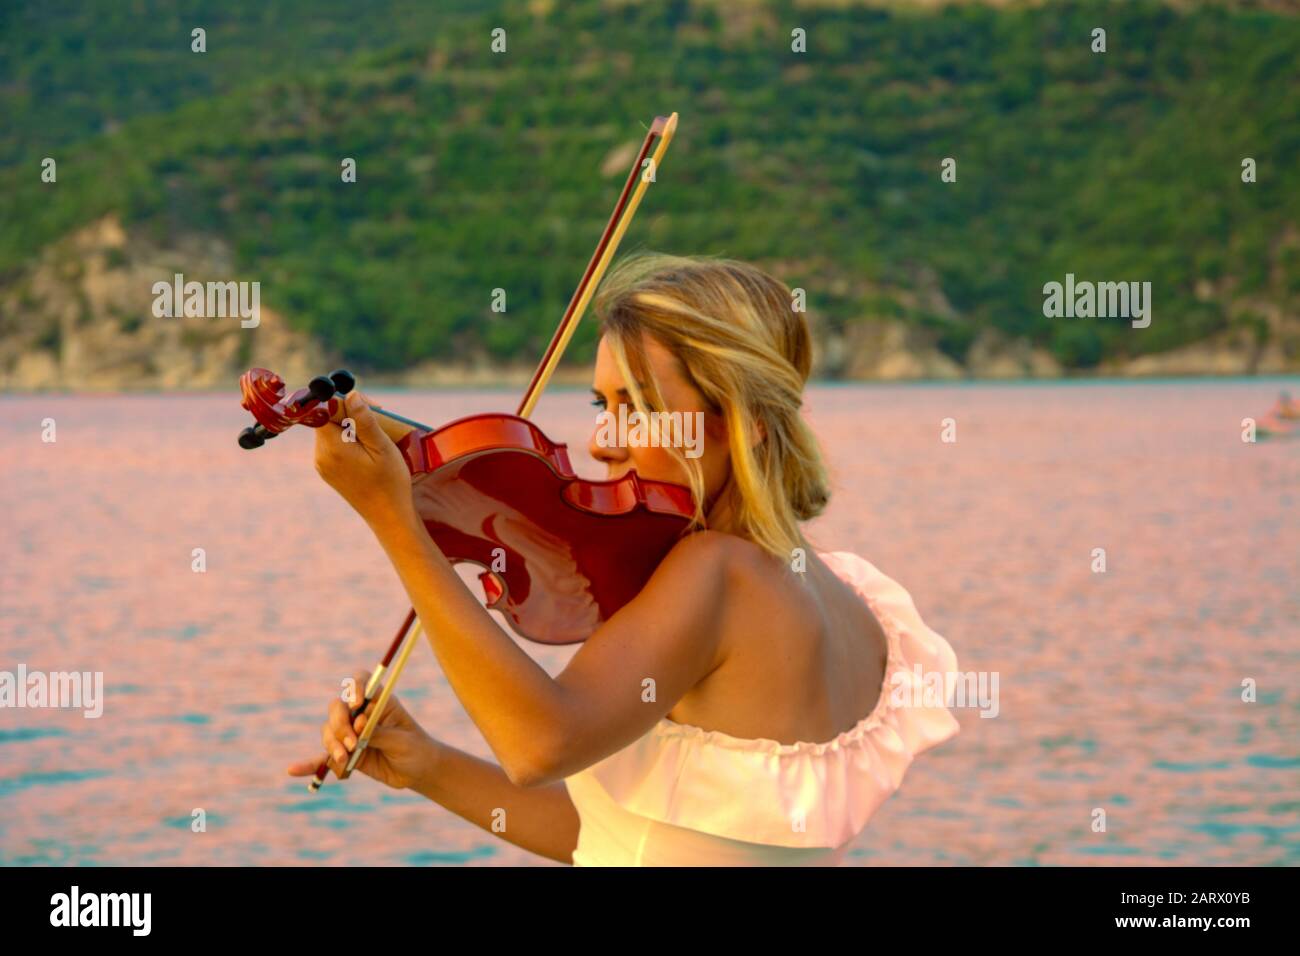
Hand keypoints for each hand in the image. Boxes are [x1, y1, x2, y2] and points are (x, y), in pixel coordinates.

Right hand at [287, 670, 436, 790]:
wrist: (417, 771)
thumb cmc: (415, 749)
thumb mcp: (401, 740)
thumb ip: (379, 733)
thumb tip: (357, 729)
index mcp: (378, 701)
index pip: (361, 682)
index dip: (354, 688)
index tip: (357, 704)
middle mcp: (360, 714)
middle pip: (337, 709)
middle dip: (340, 725)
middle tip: (353, 742)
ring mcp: (350, 734)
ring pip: (328, 732)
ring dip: (333, 745)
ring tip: (346, 759)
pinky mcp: (345, 754)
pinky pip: (323, 758)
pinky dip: (309, 764)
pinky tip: (294, 770)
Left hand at [313, 390, 415, 529]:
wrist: (388, 516)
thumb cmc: (390, 482)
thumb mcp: (382, 447)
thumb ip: (364, 420)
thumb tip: (351, 395)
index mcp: (332, 448)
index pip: (325, 410)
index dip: (345, 402)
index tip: (369, 407)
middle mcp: (321, 456)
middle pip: (328, 419)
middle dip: (351, 414)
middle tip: (379, 419)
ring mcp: (322, 465)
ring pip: (332, 432)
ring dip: (352, 427)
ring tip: (377, 438)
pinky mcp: (328, 472)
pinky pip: (334, 445)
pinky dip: (349, 441)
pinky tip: (369, 451)